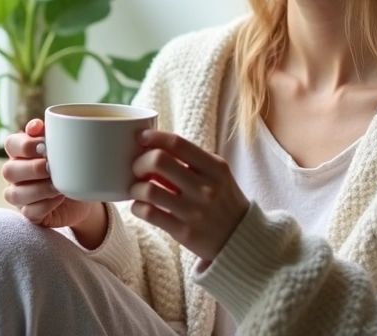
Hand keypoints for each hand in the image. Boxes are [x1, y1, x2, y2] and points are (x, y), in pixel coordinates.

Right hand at [2, 119, 97, 228]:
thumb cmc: (70, 164)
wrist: (84, 190)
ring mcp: (20, 195)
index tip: (45, 145)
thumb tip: (35, 126)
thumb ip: (51, 133)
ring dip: (38, 189)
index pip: (11, 144)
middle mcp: (15, 174)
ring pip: (14, 194)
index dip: (24, 145)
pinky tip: (58, 198)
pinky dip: (45, 205)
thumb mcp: (63, 147)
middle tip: (51, 167)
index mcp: (21, 152)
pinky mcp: (30, 214)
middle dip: (31, 168)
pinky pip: (29, 212)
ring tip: (58, 186)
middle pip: (8, 170)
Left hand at [130, 129, 249, 261]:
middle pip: (159, 161)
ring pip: (149, 190)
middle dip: (140, 162)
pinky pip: (149, 213)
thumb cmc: (223, 200)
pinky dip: (137, 207)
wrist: (241, 238)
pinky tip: (141, 206)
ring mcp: (195, 211)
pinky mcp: (184, 232)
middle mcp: (205, 188)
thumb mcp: (218, 175)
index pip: (178, 143)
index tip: (141, 138)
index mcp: (215, 168)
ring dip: (135, 187)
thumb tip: (154, 147)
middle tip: (138, 169)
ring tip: (137, 190)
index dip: (154, 137)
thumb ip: (192, 161)